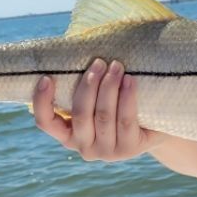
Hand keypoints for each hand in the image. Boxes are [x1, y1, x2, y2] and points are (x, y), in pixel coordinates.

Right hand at [32, 60, 164, 160]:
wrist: (154, 126)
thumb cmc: (117, 103)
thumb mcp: (97, 97)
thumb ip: (82, 82)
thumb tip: (73, 44)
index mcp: (68, 134)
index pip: (46, 122)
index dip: (42, 102)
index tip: (46, 78)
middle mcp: (83, 146)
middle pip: (80, 114)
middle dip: (88, 85)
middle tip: (99, 62)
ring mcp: (106, 151)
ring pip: (103, 116)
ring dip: (108, 87)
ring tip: (116, 65)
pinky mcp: (129, 149)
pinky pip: (125, 120)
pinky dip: (127, 98)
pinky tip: (130, 80)